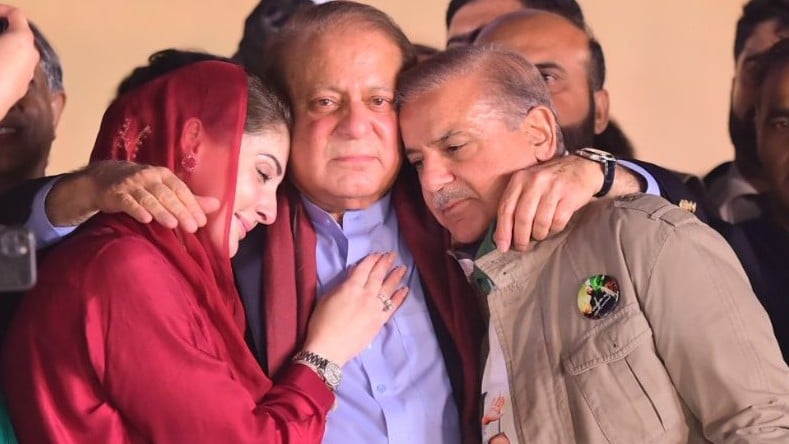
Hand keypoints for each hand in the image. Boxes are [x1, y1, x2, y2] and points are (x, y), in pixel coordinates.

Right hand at [0, 5, 38, 119]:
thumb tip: (1, 38)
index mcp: (22, 40)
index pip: (16, 14)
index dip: (2, 9)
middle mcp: (31, 55)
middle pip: (20, 34)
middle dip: (4, 29)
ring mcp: (28, 73)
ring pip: (19, 53)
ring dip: (6, 47)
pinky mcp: (21, 88)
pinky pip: (15, 68)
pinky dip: (6, 62)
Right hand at [46, 160, 219, 230]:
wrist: (104, 178)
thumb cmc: (141, 186)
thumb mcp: (164, 188)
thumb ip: (189, 198)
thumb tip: (216, 205)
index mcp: (163, 174)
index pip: (181, 189)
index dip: (192, 205)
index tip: (202, 221)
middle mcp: (148, 176)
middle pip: (167, 195)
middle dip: (181, 211)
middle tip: (193, 227)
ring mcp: (131, 184)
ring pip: (149, 198)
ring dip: (161, 211)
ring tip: (173, 225)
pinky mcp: (116, 194)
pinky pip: (128, 202)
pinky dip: (137, 210)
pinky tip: (146, 219)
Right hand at [302, 252, 408, 365]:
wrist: (329, 348)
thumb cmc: (321, 323)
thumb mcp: (326, 298)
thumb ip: (342, 285)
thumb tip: (353, 273)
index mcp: (351, 287)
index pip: (364, 269)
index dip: (372, 260)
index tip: (378, 253)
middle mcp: (366, 295)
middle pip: (378, 275)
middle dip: (386, 263)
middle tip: (393, 255)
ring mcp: (375, 308)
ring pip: (388, 288)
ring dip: (396, 276)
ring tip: (403, 268)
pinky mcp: (380, 321)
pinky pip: (393, 306)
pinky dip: (400, 297)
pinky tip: (405, 289)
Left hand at [495, 154, 644, 251]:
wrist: (582, 166)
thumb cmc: (550, 181)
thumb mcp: (528, 185)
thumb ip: (515, 205)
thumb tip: (503, 236)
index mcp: (519, 179)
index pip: (505, 209)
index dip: (503, 231)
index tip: (502, 247)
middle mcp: (534, 181)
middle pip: (522, 218)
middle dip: (520, 238)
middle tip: (522, 247)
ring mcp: (553, 188)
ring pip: (540, 223)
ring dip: (539, 235)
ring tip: (540, 234)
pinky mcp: (570, 196)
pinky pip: (557, 222)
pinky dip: (554, 230)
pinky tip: (553, 227)